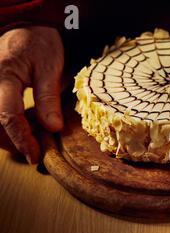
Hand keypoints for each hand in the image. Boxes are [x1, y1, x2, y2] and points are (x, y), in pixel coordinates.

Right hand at [0, 26, 63, 163]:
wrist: (25, 29)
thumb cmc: (39, 45)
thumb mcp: (50, 68)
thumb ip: (49, 98)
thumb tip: (53, 128)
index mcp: (3, 76)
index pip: (8, 116)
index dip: (22, 139)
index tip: (35, 156)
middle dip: (13, 141)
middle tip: (36, 147)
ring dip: (8, 136)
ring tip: (32, 134)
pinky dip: (6, 126)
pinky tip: (24, 125)